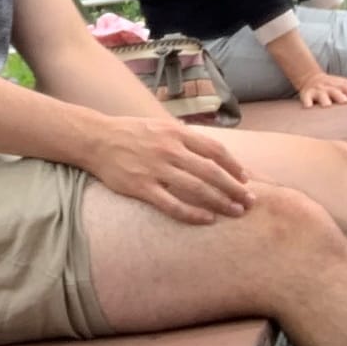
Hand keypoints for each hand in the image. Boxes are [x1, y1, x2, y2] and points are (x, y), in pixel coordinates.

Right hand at [82, 115, 257, 224]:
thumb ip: (184, 137)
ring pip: (197, 189)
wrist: (96, 139)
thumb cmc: (131, 133)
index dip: (234, 165)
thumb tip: (212, 152)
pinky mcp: (142, 187)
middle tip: (250, 202)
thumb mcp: (160, 126)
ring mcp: (155, 169)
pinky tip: (207, 219)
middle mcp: (169, 149)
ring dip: (220, 201)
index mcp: (175, 132)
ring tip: (236, 212)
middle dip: (234, 188)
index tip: (246, 179)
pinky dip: (193, 213)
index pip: (214, 150)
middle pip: (211, 171)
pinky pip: (173, 204)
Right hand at [296, 73, 346, 107]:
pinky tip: (308, 106)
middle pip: (334, 90)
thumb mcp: (340, 83)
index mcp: (336, 84)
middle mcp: (327, 87)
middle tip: (345, 101)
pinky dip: (307, 102)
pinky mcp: (306, 94)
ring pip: (320, 94)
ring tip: (327, 104)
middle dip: (339, 95)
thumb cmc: (330, 85)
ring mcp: (317, 90)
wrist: (310, 78)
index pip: (345, 86)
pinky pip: (306, 98)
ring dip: (324, 99)